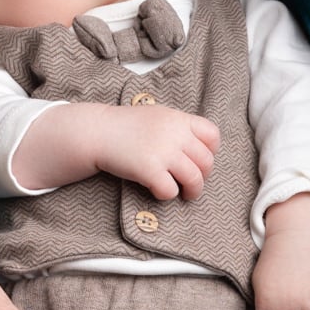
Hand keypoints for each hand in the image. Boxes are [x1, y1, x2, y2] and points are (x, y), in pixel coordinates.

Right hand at [92, 106, 219, 199]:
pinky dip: (166, 194)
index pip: (212, 135)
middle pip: (206, 161)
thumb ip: (178, 127)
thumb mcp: (156, 115)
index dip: (211, 152)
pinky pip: (170, 190)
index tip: (200, 160)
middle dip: (203, 177)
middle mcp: (174, 134)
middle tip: (192, 183)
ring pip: (194, 179)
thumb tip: (198, 147)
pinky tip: (157, 189)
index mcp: (178, 119)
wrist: (97, 132)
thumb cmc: (125, 126)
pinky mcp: (149, 169)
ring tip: (185, 194)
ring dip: (192, 191)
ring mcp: (163, 151)